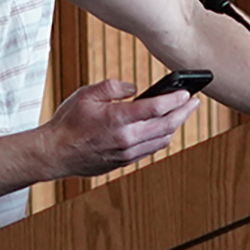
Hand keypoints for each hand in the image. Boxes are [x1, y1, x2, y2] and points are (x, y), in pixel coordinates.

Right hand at [42, 78, 202, 176]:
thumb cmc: (68, 122)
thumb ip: (113, 87)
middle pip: (166, 126)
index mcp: (117, 120)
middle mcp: (126, 139)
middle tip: (194, 102)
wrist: (55, 153)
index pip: (156, 108)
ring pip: (162, 140)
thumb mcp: (86, 94)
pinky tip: (164, 129)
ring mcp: (127, 153)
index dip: (175, 99)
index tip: (186, 92)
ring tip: (182, 114)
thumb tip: (134, 89)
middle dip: (184, 113)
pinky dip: (162, 138)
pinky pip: (151, 149)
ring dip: (175, 127)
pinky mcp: (124, 162)